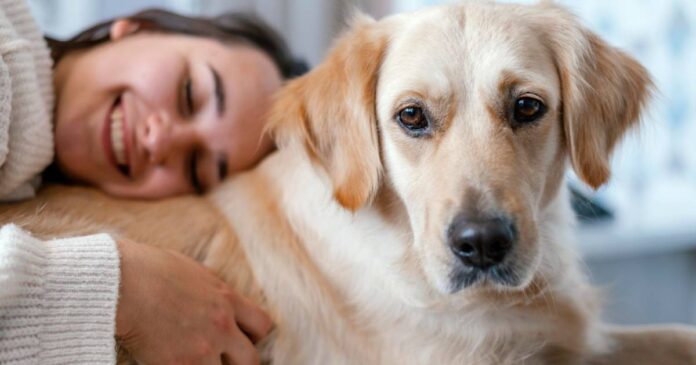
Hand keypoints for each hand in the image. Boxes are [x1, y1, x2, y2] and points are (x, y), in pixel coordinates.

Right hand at [115, 239, 271, 364]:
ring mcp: (202, 350)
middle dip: (239, 362)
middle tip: (224, 361)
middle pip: (251, 360)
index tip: (242, 339)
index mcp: (227, 299)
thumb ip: (212, 292)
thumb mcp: (193, 272)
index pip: (262, 326)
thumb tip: (216, 299)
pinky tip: (171, 363)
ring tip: (192, 360)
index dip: (253, 336)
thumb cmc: (148, 269)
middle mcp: (221, 327)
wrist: (121, 282)